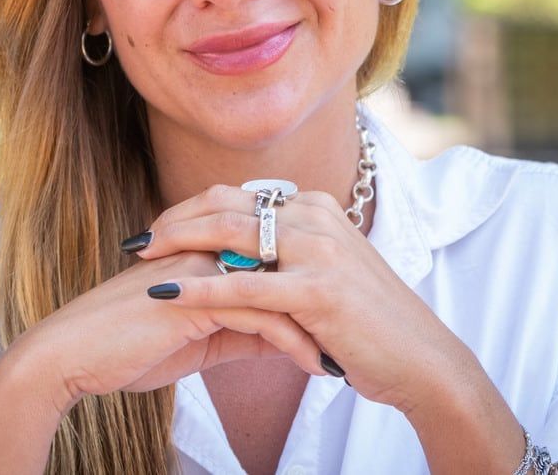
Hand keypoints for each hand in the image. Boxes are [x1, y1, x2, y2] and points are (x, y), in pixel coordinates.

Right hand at [14, 248, 331, 411]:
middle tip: (355, 334)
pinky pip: (260, 315)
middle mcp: (205, 246)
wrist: (70, 357)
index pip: (274, 254)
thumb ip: (237, 325)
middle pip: (285, 261)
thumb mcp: (195, 337)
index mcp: (205, 246)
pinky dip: (294, 344)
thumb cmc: (125, 347)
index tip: (340, 320)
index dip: (308, 285)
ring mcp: (200, 267)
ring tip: (341, 358)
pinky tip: (313, 367)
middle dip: (323, 301)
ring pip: (279, 286)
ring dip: (316, 325)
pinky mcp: (193, 297)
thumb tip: (279, 334)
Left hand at [130, 184, 469, 415]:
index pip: (238, 196)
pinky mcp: (317, 289)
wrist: (420, 360)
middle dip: (175, 219)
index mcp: (316, 207)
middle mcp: (316, 217)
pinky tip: (165, 292)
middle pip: (227, 204)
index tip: (158, 228)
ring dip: (178, 242)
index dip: (191, 209)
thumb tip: (238, 251)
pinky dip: (200, 286)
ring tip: (141, 255)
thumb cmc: (367, 324)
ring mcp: (319, 250)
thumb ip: (286, 255)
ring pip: (231, 234)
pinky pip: (244, 283)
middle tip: (137, 238)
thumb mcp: (324, 274)